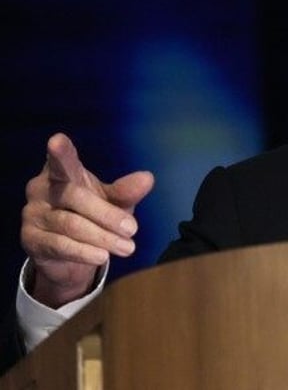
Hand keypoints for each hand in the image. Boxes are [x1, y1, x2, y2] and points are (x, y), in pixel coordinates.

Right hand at [20, 133, 154, 307]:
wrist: (71, 254)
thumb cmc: (93, 216)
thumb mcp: (114, 202)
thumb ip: (126, 191)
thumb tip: (147, 178)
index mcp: (62, 173)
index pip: (63, 161)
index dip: (61, 152)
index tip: (57, 140)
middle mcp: (41, 189)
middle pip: (75, 197)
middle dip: (107, 215)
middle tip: (133, 229)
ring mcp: (33, 214)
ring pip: (70, 224)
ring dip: (102, 237)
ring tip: (127, 247)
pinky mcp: (30, 240)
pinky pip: (60, 245)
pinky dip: (84, 252)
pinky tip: (102, 256)